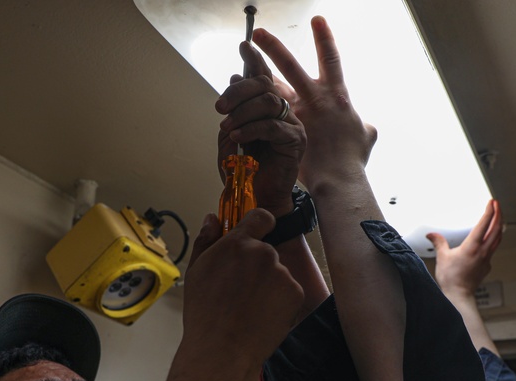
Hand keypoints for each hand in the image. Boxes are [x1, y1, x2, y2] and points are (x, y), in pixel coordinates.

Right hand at [182, 210, 303, 365]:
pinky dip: (280, 301)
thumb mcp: (195, 272)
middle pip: (266, 251)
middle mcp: (263, 253)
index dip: (259, 225)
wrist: (223, 350)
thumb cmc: (205, 314)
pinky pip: (289, 291)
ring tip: (250, 307)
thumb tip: (212, 219)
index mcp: (238, 244)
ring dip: (269, 284)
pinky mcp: (295, 293)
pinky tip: (262, 314)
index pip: (261, 217)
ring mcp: (282, 273)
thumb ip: (206, 240)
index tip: (256, 235)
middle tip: (241, 289)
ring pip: (278, 272)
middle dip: (257, 265)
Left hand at [216, 42, 305, 216]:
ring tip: (227, 126)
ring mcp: (292, 125)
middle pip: (264, 85)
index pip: (264, 77)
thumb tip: (235, 76)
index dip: (255, 60)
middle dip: (239, 91)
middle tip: (220, 106)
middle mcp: (283, 112)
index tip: (244, 46)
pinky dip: (250, 128)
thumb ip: (234, 109)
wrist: (255, 198)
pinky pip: (271, 125)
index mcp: (269, 108)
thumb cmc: (244, 170)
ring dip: (242, 111)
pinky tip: (236, 137)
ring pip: (268, 101)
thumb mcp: (231, 133)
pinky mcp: (295, 140)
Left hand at [252, 17, 376, 188]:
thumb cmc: (352, 161)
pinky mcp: (289, 128)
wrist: (341, 180)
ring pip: (273, 86)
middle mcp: (319, 98)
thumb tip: (366, 126)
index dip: (324, 38)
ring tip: (237, 64)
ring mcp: (302, 113)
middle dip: (275, 47)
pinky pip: (265, 116)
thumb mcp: (364, 138)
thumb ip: (364, 127)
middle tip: (259, 33)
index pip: (331, 60)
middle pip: (293, 65)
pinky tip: (235, 104)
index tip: (317, 20)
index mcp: (338, 95)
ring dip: (253, 74)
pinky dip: (250, 111)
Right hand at [428, 199, 502, 298]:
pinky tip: (491, 238)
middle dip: (498, 214)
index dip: (489, 211)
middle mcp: (483, 251)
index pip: (484, 224)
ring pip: (498, 238)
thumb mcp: (442, 257)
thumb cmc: (451, 278)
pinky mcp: (487, 265)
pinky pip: (494, 248)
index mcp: (472, 246)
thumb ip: (438, 242)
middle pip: (496, 229)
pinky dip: (494, 239)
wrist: (459, 295)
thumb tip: (431, 234)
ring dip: (499, 226)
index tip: (491, 202)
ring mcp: (487, 258)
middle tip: (497, 205)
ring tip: (498, 217)